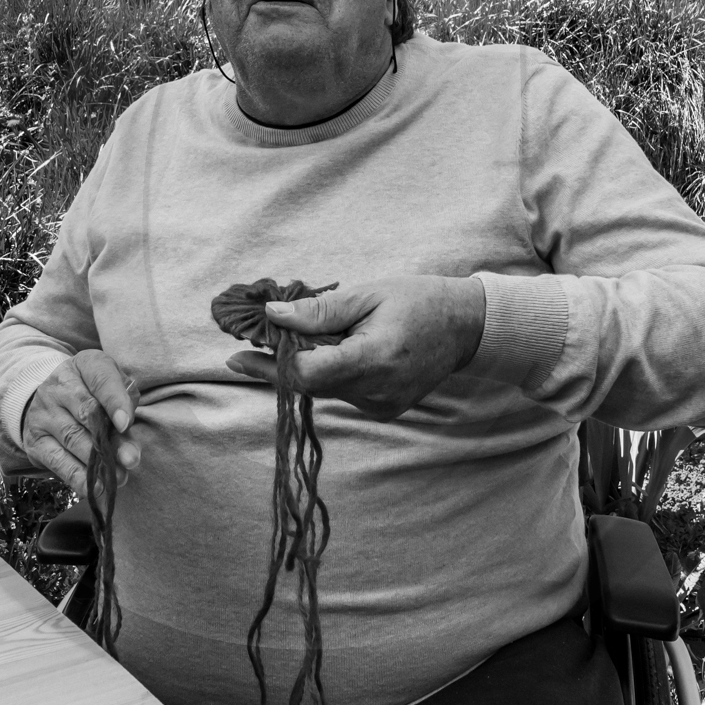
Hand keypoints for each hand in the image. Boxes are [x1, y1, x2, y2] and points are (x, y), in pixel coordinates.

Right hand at [20, 350, 140, 495]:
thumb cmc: (94, 394)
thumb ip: (125, 406)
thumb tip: (127, 437)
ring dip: (97, 462)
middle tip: (131, 459)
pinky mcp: (35, 440)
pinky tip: (96, 488)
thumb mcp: (113, 388)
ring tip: (119, 477)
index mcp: (84, 365)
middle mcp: (58, 385)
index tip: (126, 424)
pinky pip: (58, 461)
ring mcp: (43, 413)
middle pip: (87, 412)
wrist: (50, 400)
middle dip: (110, 439)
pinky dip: (78, 477)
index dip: (114, 401)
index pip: (100, 378)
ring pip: (72, 438)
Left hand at [224, 276, 485, 419]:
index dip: (269, 363)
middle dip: (277, 364)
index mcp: (373, 359)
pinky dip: (325, 374)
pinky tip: (326, 351)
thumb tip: (273, 317)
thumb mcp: (368, 295)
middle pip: (308, 386)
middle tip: (248, 345)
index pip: (306, 373)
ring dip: (302, 367)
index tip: (240, 350)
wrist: (465, 327)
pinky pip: (341, 394)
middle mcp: (376, 392)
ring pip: (322, 391)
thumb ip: (319, 311)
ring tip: (288, 340)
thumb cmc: (418, 301)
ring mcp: (381, 406)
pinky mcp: (383, 409)